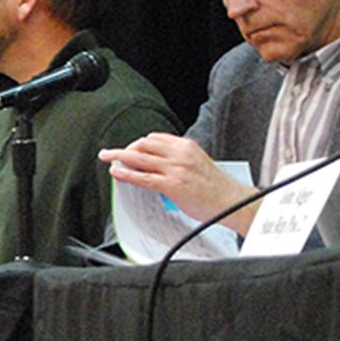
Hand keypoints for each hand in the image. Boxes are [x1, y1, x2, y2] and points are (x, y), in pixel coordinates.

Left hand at [99, 133, 258, 234]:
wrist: (233, 202)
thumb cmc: (217, 188)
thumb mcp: (198, 164)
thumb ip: (178, 161)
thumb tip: (157, 165)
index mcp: (187, 147)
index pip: (155, 138)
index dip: (138, 144)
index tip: (129, 149)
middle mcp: (180, 154)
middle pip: (143, 144)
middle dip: (125, 148)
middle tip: (112, 154)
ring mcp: (176, 169)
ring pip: (139, 158)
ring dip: (118, 157)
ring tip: (106, 158)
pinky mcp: (172, 185)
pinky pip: (142, 177)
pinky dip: (126, 173)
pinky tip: (116, 173)